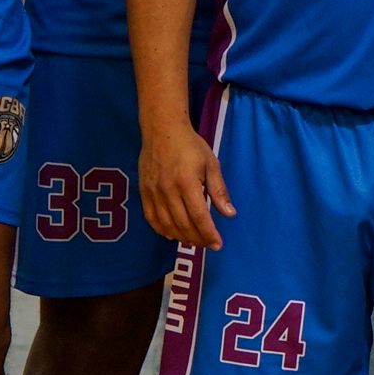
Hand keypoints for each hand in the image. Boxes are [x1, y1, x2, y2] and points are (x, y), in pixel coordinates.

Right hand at [139, 118, 232, 248]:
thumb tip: (229, 214)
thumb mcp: (211, 163)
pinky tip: (172, 234)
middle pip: (183, 224)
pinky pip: (151, 218)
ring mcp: (154, 193)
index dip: (208, 234)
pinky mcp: (143, 192)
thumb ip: (219, 190)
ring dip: (182, 237)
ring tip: (194, 241)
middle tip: (208, 245)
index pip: (199, 216)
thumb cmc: (190, 145)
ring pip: (167, 225)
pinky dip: (162, 230)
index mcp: (187, 182)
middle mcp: (168, 191)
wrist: (161, 129)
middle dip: (198, 239)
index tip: (218, 244)